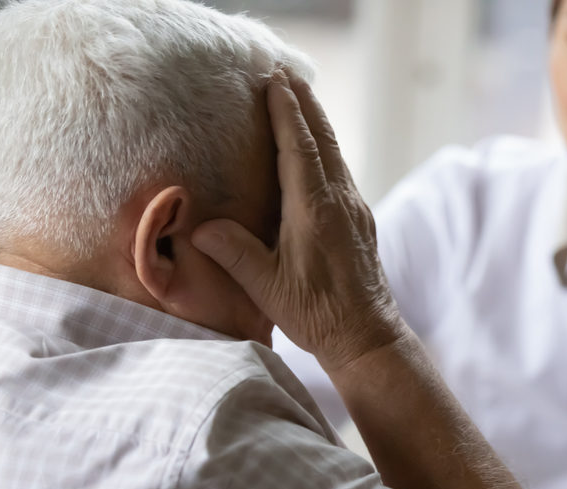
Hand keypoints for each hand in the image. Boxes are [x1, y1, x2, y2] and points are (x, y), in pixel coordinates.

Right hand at [192, 73, 403, 370]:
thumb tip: (199, 228)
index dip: (286, 112)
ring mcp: (355, 210)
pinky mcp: (360, 222)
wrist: (367, 336)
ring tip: (301, 99)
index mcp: (315, 210)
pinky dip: (325, 149)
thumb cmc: (318, 314)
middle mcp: (341, 202)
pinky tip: (317, 151)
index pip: (299, 147)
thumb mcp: (267, 287)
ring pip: (336, 154)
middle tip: (286, 74)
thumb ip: (235, 252)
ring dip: (317, 123)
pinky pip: (341, 172)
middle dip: (304, 104)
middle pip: (323, 139)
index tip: (274, 81)